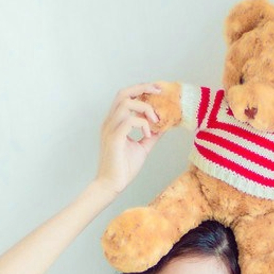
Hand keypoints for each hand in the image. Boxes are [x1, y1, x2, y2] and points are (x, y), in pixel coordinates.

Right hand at [95, 83, 161, 197]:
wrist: (111, 185)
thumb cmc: (123, 168)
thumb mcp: (142, 147)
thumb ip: (151, 135)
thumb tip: (164, 126)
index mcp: (114, 122)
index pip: (125, 97)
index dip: (140, 89)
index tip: (156, 90)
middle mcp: (110, 122)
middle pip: (124, 93)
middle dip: (142, 88)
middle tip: (159, 92)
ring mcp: (110, 129)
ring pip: (126, 103)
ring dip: (144, 108)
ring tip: (155, 120)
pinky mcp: (114, 138)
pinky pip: (130, 121)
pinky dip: (143, 124)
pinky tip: (148, 134)